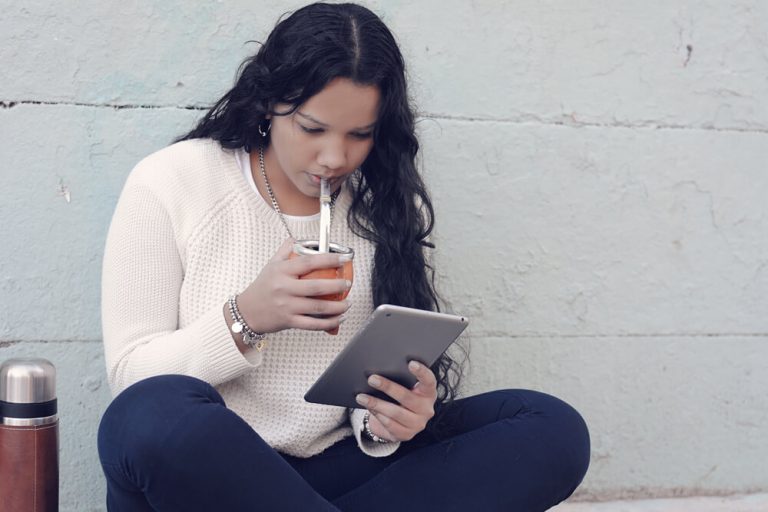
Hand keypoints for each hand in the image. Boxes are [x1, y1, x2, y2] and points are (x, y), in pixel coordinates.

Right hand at [236, 239, 351, 332]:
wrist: (246, 312)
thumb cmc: (261, 288)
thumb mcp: (271, 265)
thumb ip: (285, 251)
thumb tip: (297, 240)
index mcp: (282, 272)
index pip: (308, 262)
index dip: (329, 259)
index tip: (344, 259)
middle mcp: (285, 288)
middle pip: (316, 287)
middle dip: (337, 285)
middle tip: (348, 283)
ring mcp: (287, 306)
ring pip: (318, 307)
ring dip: (337, 307)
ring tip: (347, 303)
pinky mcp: (289, 321)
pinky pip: (313, 324)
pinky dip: (329, 323)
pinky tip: (338, 319)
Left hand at [356, 360, 436, 441]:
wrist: (399, 422)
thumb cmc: (401, 398)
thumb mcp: (405, 388)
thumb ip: (400, 380)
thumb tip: (381, 372)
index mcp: (429, 393)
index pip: (429, 381)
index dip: (422, 372)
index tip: (411, 363)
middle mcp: (426, 409)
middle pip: (406, 397)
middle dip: (387, 387)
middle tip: (372, 379)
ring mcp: (417, 424)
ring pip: (395, 412)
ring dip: (376, 403)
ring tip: (361, 396)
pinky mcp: (406, 435)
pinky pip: (389, 424)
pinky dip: (377, 415)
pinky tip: (368, 408)